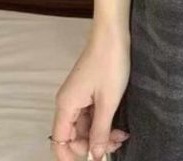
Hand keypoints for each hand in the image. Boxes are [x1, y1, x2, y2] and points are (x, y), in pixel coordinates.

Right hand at [50, 26, 130, 159]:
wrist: (113, 34)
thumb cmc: (110, 64)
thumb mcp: (108, 101)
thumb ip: (100, 131)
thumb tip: (94, 156)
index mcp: (66, 106)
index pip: (59, 141)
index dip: (72, 155)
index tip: (94, 159)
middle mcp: (67, 102)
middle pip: (74, 135)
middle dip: (93, 144)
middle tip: (117, 144)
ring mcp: (78, 95)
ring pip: (85, 125)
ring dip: (101, 133)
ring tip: (122, 135)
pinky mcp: (88, 89)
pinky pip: (91, 113)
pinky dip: (103, 121)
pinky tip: (118, 125)